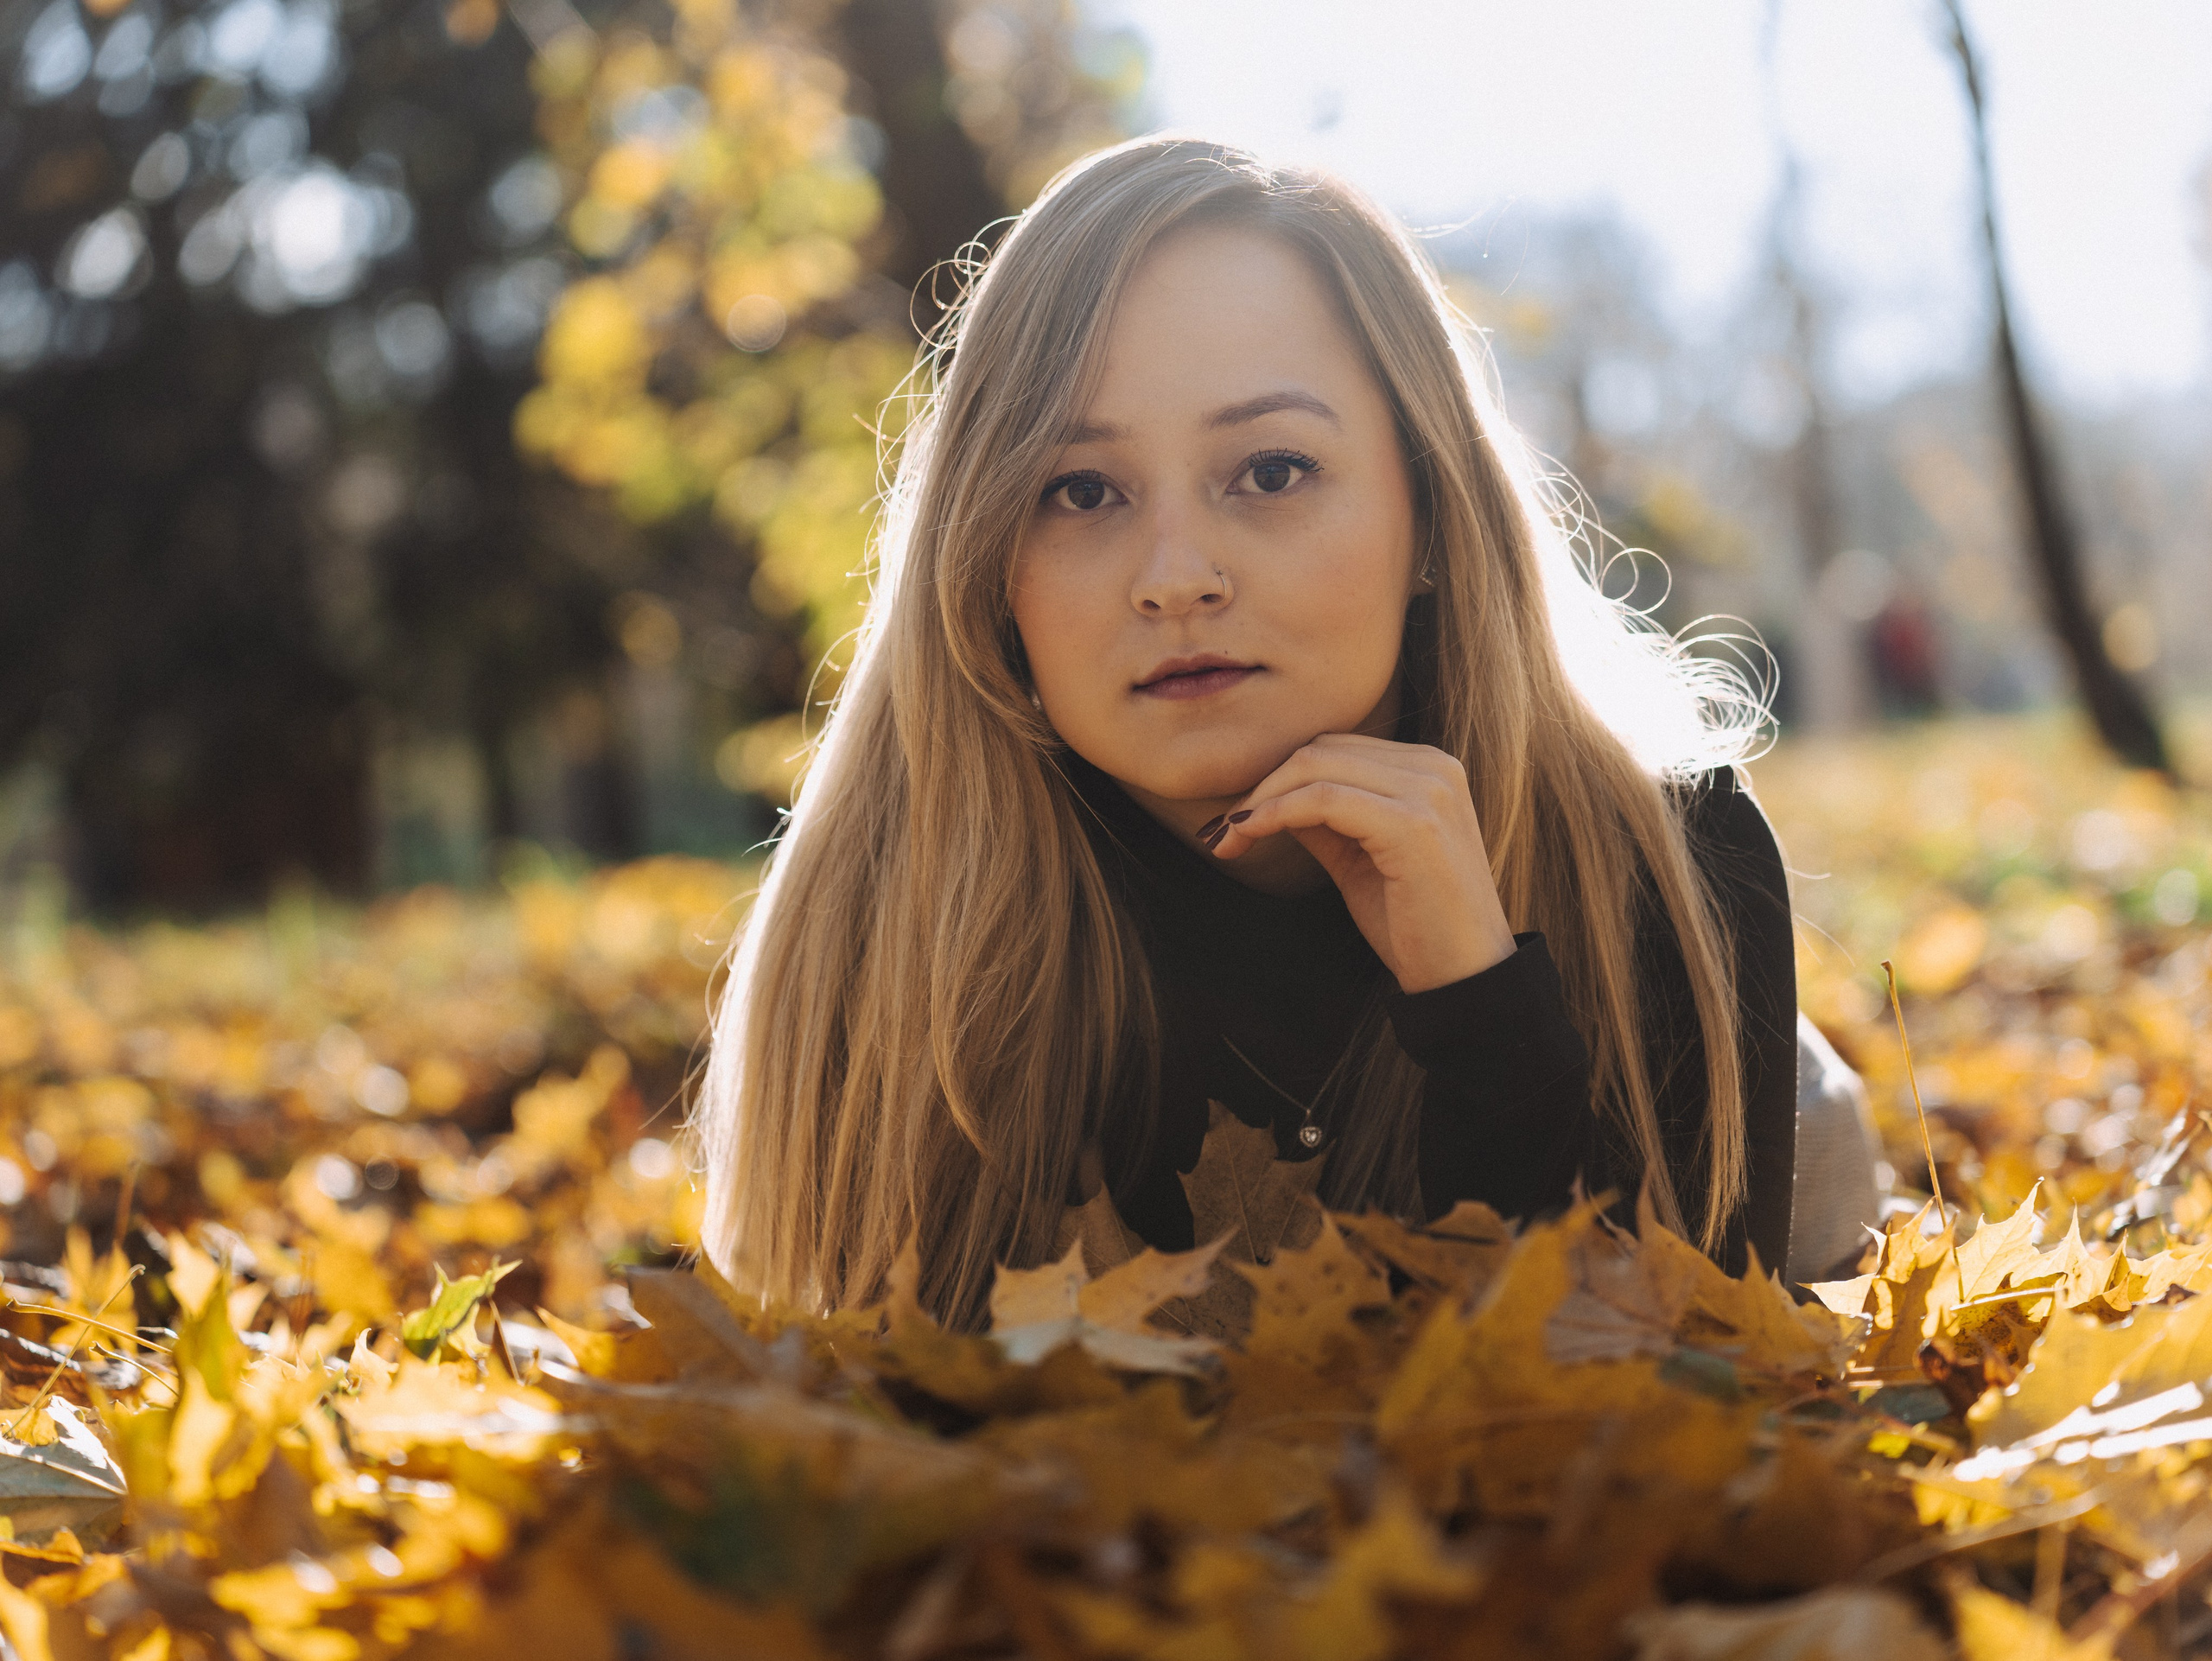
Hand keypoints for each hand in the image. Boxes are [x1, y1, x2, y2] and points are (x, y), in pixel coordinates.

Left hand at [1200, 734, 1516, 993]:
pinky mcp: (1414, 823)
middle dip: (1261, 785)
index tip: (1234, 817)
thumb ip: (1323, 821)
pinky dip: (1276, 814)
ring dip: (1260, 800)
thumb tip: (1265, 798)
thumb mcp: (1359, 860)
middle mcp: (1434, 767)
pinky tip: (1248, 836)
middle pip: (1321, 749)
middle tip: (1220, 829)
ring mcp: (1428, 791)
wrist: (1466, 979)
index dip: (1277, 777)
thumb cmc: (1415, 925)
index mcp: (1429, 769)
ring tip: (1228, 837)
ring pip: (1316, 767)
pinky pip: (1323, 801)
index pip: (1335, 749)